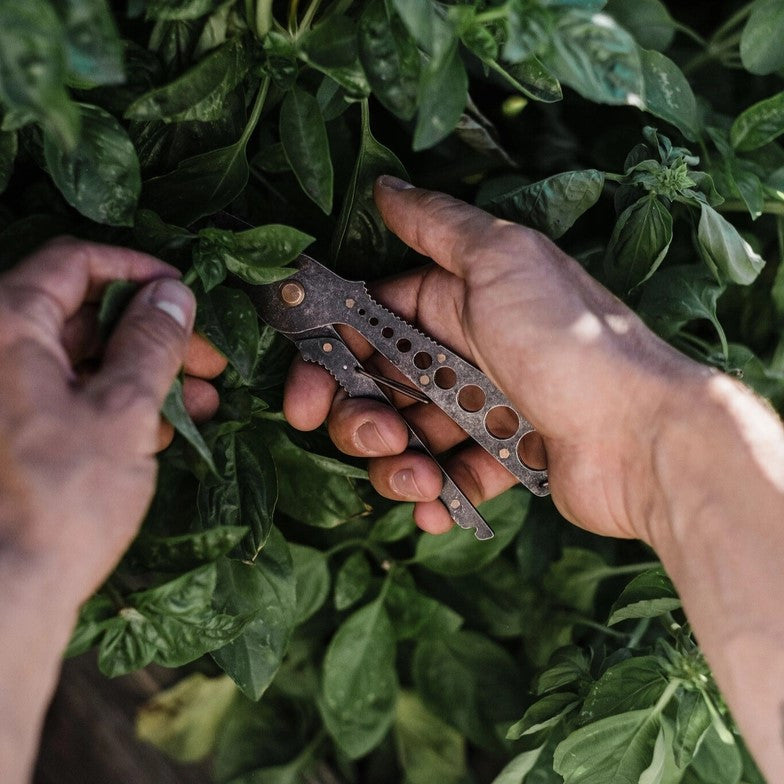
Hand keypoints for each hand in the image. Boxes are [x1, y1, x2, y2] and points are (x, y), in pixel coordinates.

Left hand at [0, 237, 224, 605]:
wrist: (6, 594)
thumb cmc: (63, 499)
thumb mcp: (123, 411)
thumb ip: (151, 343)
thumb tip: (173, 294)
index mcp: (7, 327)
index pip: (74, 264)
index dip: (137, 271)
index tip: (183, 292)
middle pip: (83, 315)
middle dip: (153, 333)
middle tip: (207, 358)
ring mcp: (3, 396)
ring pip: (82, 361)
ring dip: (146, 373)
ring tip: (204, 398)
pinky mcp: (13, 433)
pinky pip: (67, 398)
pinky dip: (116, 405)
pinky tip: (166, 428)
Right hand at [284, 177, 708, 541]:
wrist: (645, 434)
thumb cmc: (568, 342)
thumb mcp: (503, 262)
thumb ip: (439, 226)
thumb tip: (386, 187)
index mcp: (458, 301)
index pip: (369, 324)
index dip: (330, 356)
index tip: (306, 393)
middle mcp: (466, 351)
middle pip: (379, 385)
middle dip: (359, 418)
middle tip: (375, 436)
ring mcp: (484, 408)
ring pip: (408, 437)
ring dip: (397, 465)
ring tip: (417, 479)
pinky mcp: (504, 459)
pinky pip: (450, 478)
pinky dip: (436, 498)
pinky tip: (436, 509)